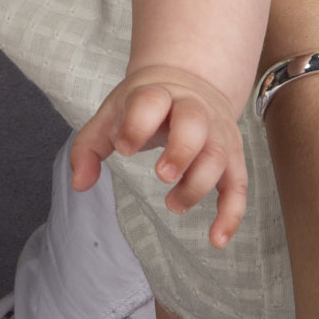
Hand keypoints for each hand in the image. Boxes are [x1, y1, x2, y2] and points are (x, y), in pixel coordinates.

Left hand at [69, 64, 246, 247]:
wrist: (194, 79)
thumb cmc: (147, 105)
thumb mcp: (114, 113)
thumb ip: (90, 146)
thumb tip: (79, 183)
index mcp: (159, 94)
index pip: (152, 102)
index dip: (139, 124)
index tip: (124, 148)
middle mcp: (194, 109)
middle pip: (196, 123)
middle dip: (181, 150)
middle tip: (161, 175)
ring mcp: (217, 132)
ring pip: (218, 155)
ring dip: (198, 184)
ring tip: (173, 204)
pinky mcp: (232, 157)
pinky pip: (238, 185)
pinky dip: (232, 214)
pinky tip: (217, 239)